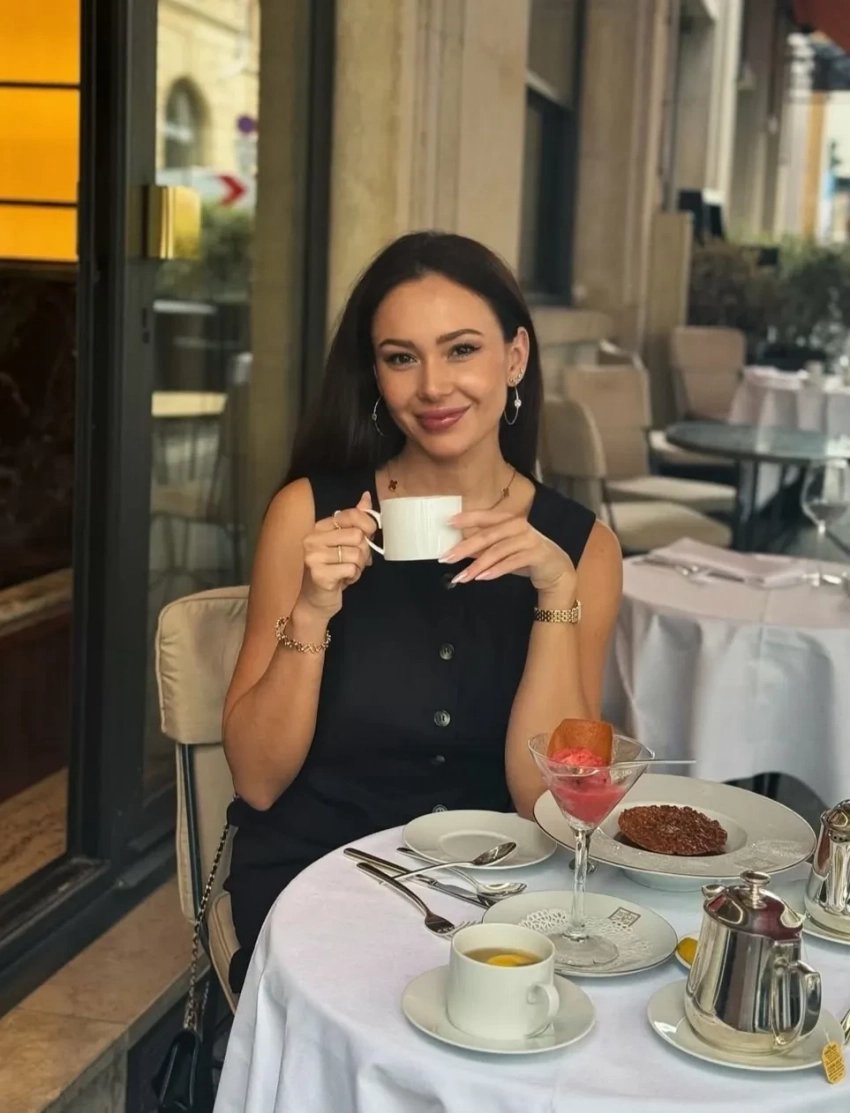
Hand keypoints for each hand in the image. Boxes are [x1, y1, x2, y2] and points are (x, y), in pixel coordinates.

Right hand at [296, 491, 375, 618]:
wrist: (315, 601)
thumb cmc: (333, 570)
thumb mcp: (345, 543)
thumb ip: (356, 521)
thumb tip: (366, 496)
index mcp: (320, 527)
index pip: (351, 514)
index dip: (367, 525)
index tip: (367, 536)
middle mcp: (313, 538)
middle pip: (357, 535)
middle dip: (363, 552)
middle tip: (353, 562)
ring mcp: (313, 556)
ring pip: (356, 554)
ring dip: (358, 567)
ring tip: (347, 572)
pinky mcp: (318, 574)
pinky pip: (351, 569)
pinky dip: (353, 577)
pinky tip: (343, 581)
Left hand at [441, 509, 576, 597]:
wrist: (556, 570)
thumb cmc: (525, 557)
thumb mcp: (503, 551)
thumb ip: (485, 548)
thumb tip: (458, 550)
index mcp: (510, 520)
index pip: (485, 517)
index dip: (467, 518)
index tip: (447, 522)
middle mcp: (519, 526)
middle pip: (488, 535)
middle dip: (465, 547)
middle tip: (446, 558)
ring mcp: (529, 539)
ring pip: (498, 550)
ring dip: (477, 565)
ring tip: (461, 577)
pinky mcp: (537, 554)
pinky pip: (512, 562)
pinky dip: (496, 570)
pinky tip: (482, 578)